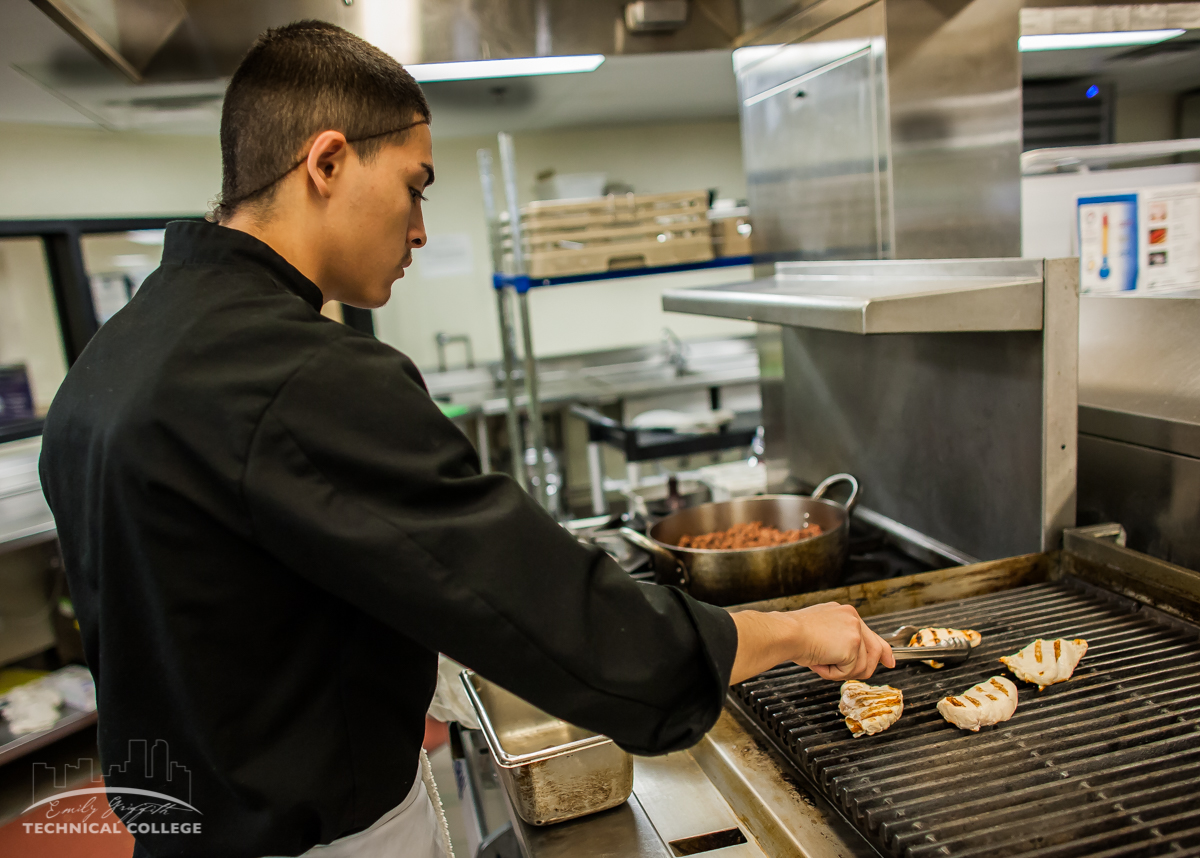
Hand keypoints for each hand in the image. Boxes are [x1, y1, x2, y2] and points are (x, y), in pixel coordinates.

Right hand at [729, 602, 894, 684]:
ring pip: (861, 666)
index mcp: (845, 613)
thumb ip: (839, 639)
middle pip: (874, 651)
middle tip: (841, 671)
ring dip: (839, 670)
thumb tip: (850, 656)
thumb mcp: (820, 631)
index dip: (883, 650)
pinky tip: (820, 662)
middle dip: (863, 668)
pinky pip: (849, 671)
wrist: (785, 632)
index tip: (890, 661)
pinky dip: (832, 673)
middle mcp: (853, 618)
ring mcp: (855, 631)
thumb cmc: (792, 633)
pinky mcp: (852, 646)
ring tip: (820, 660)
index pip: (871, 633)